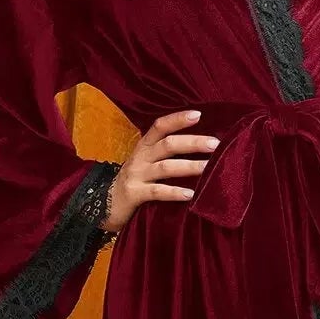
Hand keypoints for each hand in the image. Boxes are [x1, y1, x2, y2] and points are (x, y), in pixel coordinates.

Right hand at [102, 108, 218, 232]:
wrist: (105, 203)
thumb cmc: (135, 181)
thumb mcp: (146, 162)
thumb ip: (165, 153)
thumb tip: (200, 146)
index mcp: (144, 146)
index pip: (160, 126)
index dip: (177, 119)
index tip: (198, 115)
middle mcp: (140, 157)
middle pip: (168, 144)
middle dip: (192, 143)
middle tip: (215, 144)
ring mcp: (136, 175)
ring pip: (165, 167)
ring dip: (189, 166)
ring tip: (208, 168)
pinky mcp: (134, 193)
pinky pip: (157, 192)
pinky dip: (174, 192)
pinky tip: (190, 194)